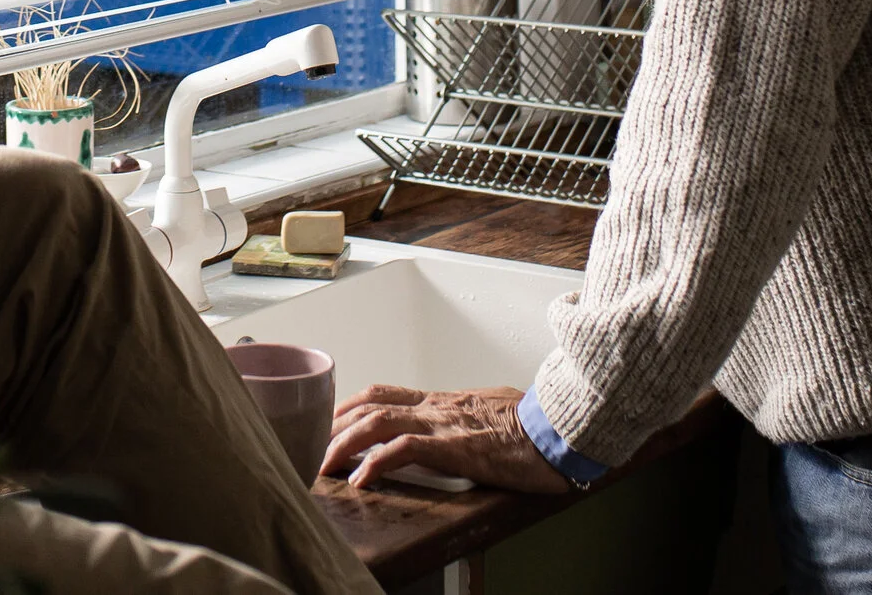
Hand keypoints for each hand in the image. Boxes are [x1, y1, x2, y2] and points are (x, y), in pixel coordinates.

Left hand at [322, 385, 574, 493]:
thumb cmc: (535, 426)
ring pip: (376, 422)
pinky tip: (360, 479)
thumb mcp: (490, 417)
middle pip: (369, 404)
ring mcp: (443, 422)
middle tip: (310, 449)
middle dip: (334, 427)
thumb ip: (466, 422)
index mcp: (444, 401)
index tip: (328, 424)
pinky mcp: (455, 444)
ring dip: (342, 444)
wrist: (561, 427)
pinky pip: (405, 449)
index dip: (349, 407)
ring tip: (322, 467)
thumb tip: (461, 432)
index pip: (384, 393)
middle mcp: (436, 405)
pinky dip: (376, 462)